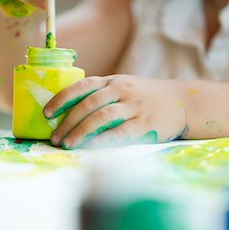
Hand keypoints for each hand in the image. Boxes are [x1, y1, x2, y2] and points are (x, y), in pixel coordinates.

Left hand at [44, 75, 187, 148]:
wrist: (181, 102)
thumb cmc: (145, 98)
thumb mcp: (124, 87)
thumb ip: (101, 95)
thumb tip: (69, 112)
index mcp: (112, 82)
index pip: (82, 86)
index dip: (62, 99)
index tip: (47, 113)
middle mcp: (121, 91)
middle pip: (88, 104)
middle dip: (68, 121)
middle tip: (55, 137)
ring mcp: (134, 107)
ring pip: (102, 117)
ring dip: (81, 131)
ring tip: (68, 144)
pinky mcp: (145, 124)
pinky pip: (121, 132)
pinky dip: (104, 140)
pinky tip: (91, 147)